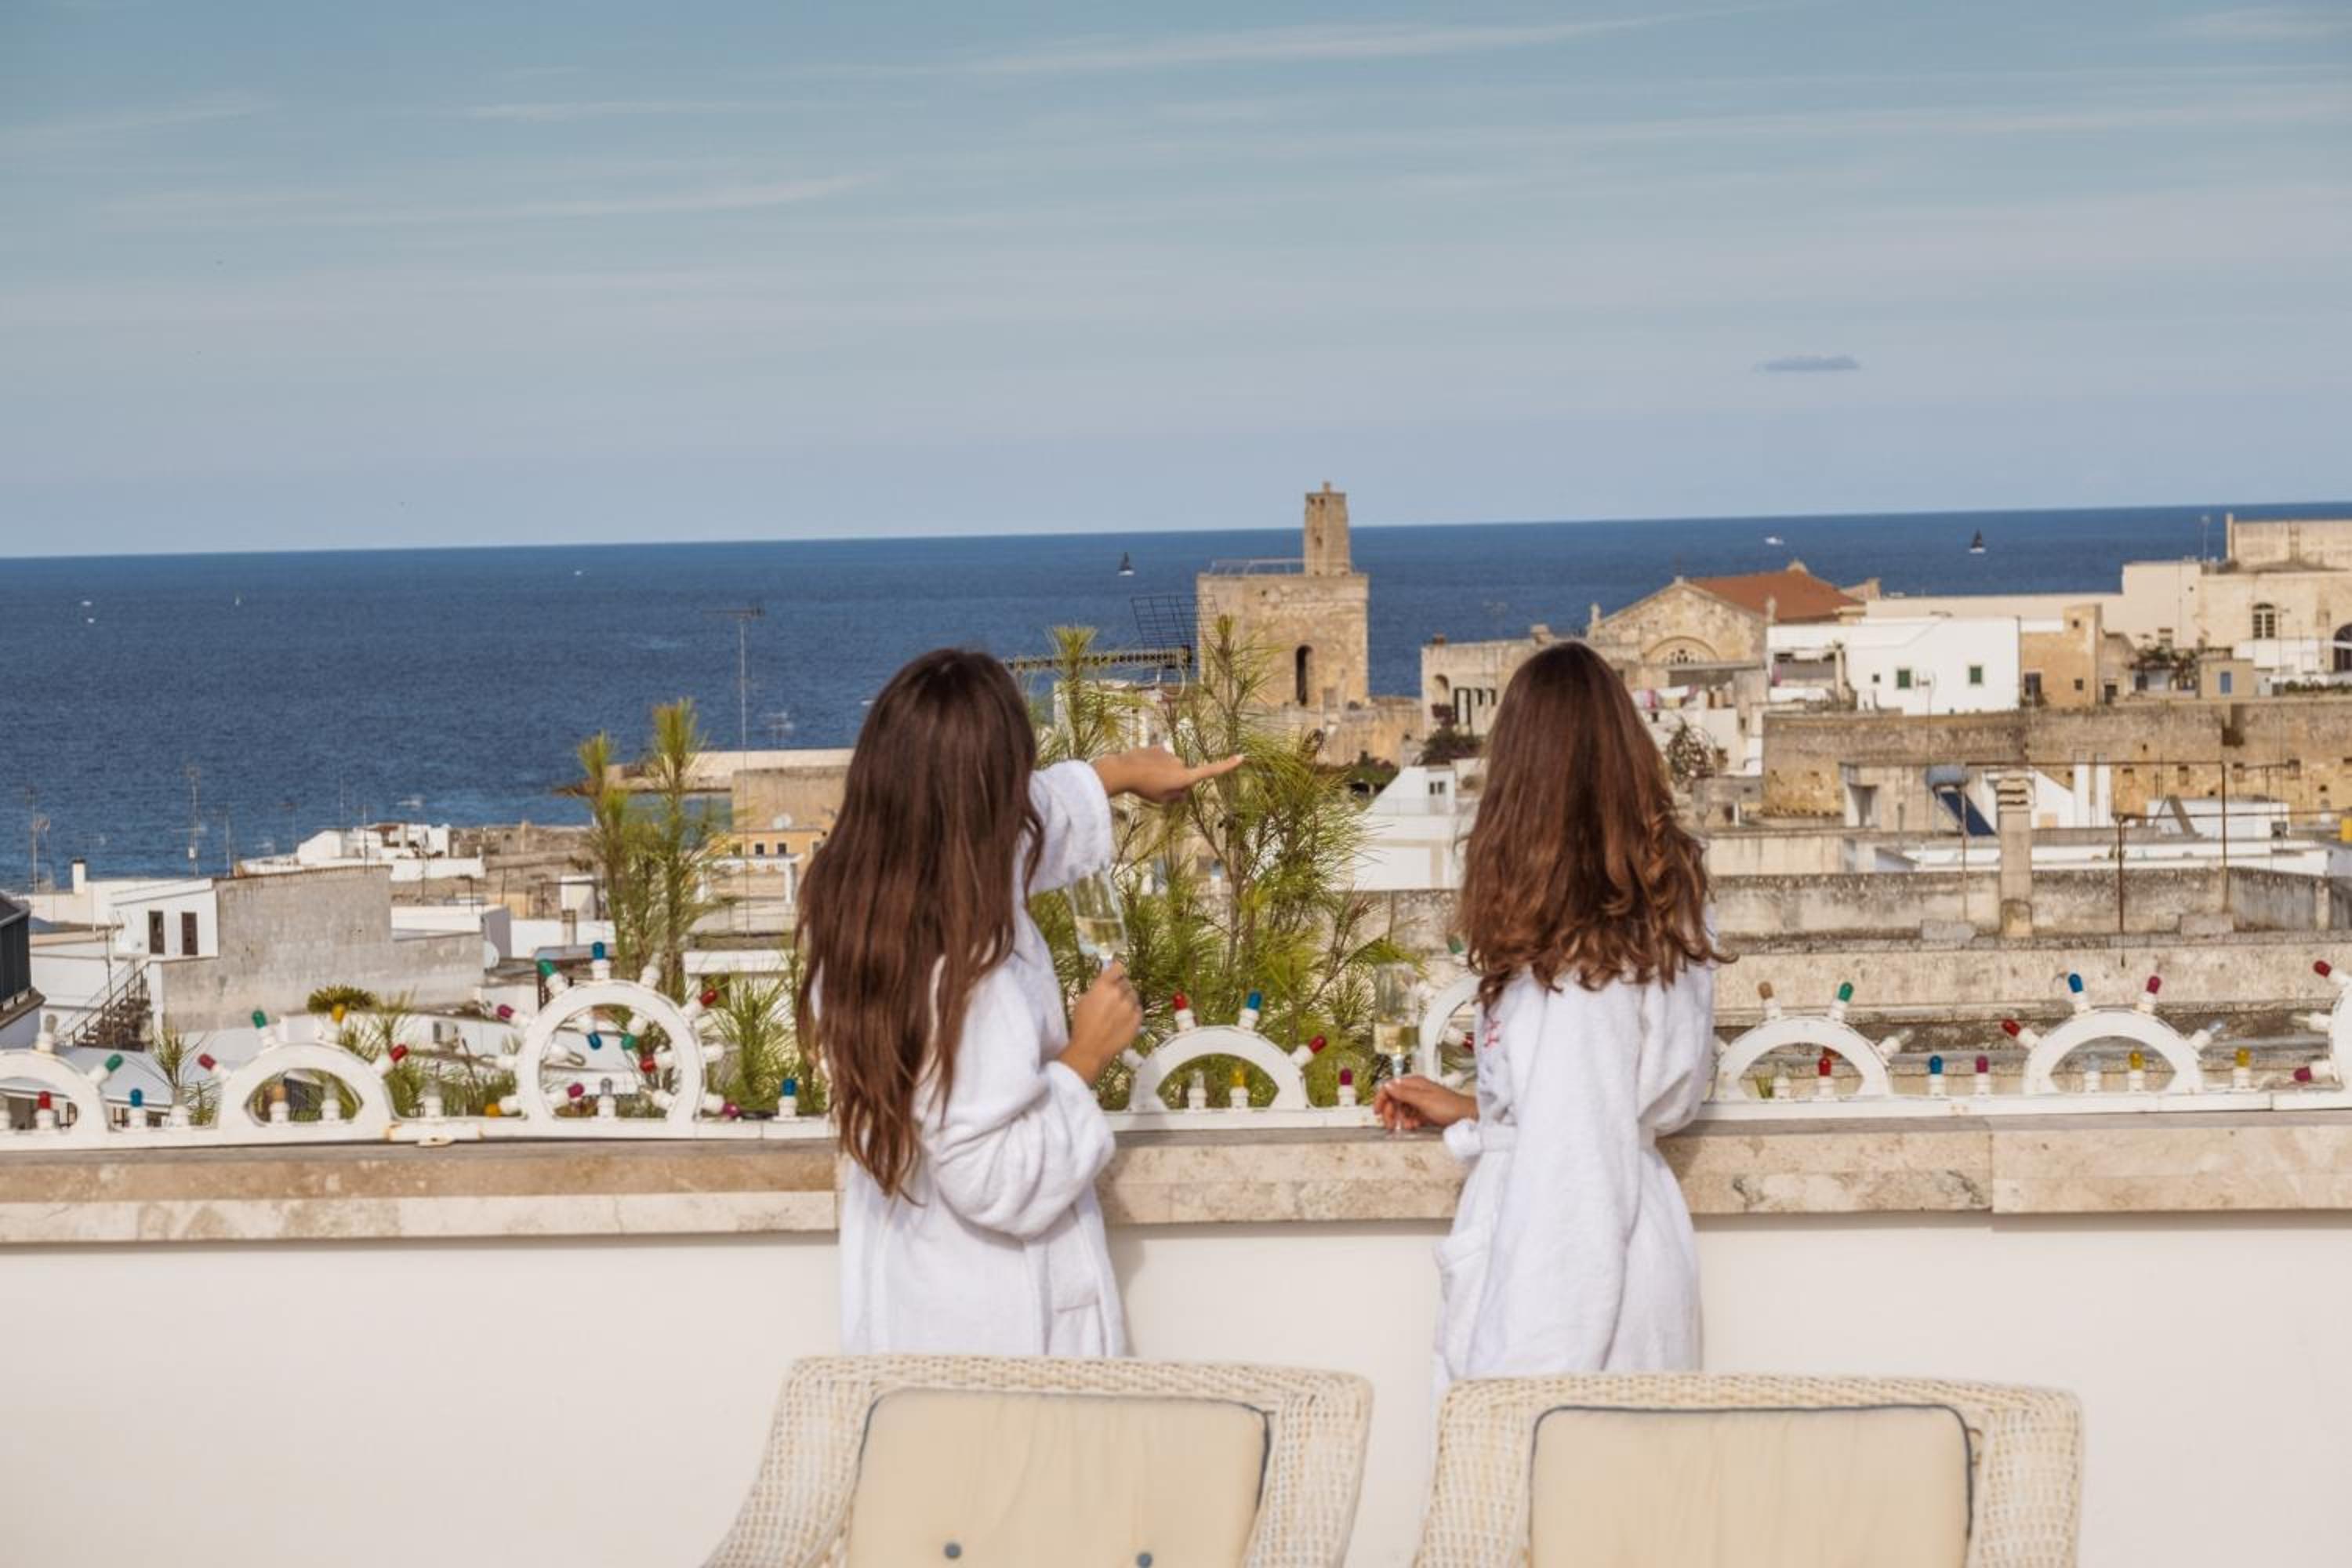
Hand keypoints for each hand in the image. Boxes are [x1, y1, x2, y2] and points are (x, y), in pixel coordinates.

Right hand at [1059, 960, 1141, 1086]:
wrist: (1090, 1049)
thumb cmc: (1082, 1025)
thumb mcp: (1083, 1001)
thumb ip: (1097, 989)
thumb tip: (1106, 983)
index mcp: (1103, 986)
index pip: (1118, 968)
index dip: (1117, 972)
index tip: (1116, 975)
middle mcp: (1119, 993)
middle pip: (1127, 982)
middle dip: (1121, 988)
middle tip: (1114, 998)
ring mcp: (1130, 1007)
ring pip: (1134, 995)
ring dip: (1128, 1000)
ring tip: (1119, 1011)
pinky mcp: (1137, 1019)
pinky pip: (1139, 1009)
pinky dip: (1133, 1012)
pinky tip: (1124, 1019)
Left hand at [1094, 746, 1243, 804]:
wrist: (1124, 770)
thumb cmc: (1144, 788)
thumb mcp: (1162, 800)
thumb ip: (1176, 797)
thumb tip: (1182, 792)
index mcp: (1185, 776)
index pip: (1210, 771)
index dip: (1227, 765)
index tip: (1241, 757)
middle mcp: (1181, 762)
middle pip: (1184, 774)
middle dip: (1175, 781)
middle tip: (1157, 789)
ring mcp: (1169, 753)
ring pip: (1170, 766)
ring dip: (1162, 772)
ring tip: (1145, 780)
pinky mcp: (1157, 747)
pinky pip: (1159, 758)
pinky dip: (1153, 764)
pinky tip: (1140, 769)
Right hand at [1374, 1075, 1475, 1132]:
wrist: (1467, 1117)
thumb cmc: (1448, 1106)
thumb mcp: (1423, 1100)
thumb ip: (1404, 1093)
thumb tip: (1387, 1085)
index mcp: (1414, 1083)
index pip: (1390, 1087)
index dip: (1381, 1099)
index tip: (1377, 1112)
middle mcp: (1416, 1090)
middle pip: (1394, 1099)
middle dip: (1390, 1112)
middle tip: (1390, 1125)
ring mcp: (1420, 1101)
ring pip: (1401, 1109)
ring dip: (1400, 1119)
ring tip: (1405, 1127)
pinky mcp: (1425, 1112)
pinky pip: (1411, 1117)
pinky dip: (1409, 1122)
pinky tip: (1413, 1127)